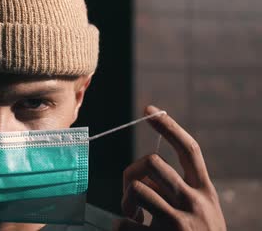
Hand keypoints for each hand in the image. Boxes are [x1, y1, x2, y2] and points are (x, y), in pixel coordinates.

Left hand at [114, 105, 225, 230]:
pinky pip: (126, 219)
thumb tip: (143, 173)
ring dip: (127, 200)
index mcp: (205, 192)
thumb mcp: (200, 213)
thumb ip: (178, 192)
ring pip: (138, 187)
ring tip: (133, 215)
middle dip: (132, 171)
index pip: (189, 150)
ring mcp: (181, 220)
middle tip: (130, 192)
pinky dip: (122, 224)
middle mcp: (196, 202)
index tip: (150, 108)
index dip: (169, 126)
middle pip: (153, 162)